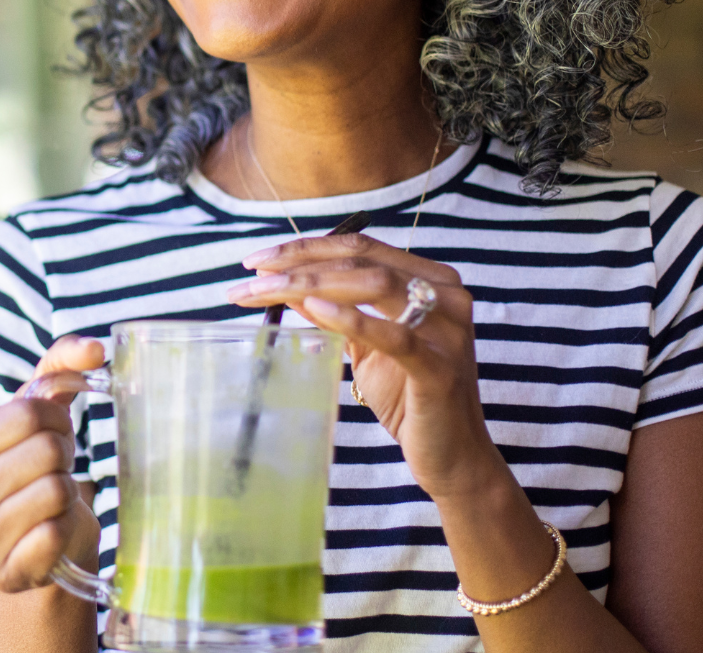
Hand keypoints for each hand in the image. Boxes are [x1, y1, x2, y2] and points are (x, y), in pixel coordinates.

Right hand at [0, 335, 103, 593]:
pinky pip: (56, 536)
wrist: (42, 544)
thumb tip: (96, 349)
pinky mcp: (5, 575)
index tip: (54, 433)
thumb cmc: (37, 469)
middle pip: (45, 451)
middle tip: (57, 468)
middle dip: (65, 455)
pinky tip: (53, 531)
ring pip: (55, 492)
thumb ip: (62, 366)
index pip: (27, 413)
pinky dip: (67, 529)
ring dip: (68, 493)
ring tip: (54, 499)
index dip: (56, 419)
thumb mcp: (40, 413)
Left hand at [230, 233, 505, 500]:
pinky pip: (394, 335)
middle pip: (362, 260)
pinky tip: (312, 309)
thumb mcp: (365, 345)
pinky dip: (350, 318)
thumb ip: (334, 310)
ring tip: (265, 291)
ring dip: (310, 284)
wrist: (451, 455)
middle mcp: (446, 295)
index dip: (307, 247)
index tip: (258, 260)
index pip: (361, 246)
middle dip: (298, 264)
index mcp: (431, 280)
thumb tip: (286, 284)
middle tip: (250, 276)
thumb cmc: (408, 397)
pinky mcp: (440, 368)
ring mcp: (448, 329)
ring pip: (373, 285)